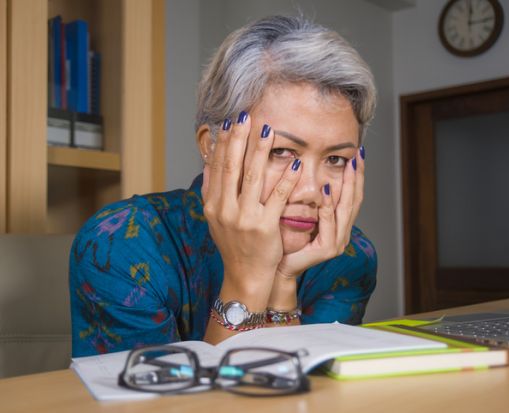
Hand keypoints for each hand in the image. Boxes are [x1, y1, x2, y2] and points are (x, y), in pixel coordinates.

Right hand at [202, 113, 301, 297]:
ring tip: (269, 131)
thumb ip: (212, 191)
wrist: (245, 276)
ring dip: (261, 152)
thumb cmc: (234, 245)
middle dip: (240, 139)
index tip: (231, 122)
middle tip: (247, 116)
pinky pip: (277, 198)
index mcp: (214, 205)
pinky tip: (293, 164)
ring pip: (254, 178)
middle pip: (233, 167)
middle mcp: (226, 210)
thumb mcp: (216, 219)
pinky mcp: (265, 227)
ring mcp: (245, 218)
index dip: (225, 143)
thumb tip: (209, 162)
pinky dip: (285, 180)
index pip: (219, 167)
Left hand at [275, 147, 364, 279]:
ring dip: (347, 186)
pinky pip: (329, 223)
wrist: (277, 266)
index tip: (357, 153)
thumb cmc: (286, 239)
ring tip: (349, 167)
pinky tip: (326, 191)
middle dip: (357, 176)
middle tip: (358, 155)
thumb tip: (309, 167)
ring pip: (345, 209)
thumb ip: (311, 198)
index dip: (356, 175)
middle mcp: (342, 232)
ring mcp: (338, 242)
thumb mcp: (301, 213)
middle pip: (355, 199)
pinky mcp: (328, 249)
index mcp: (338, 224)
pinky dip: (328, 206)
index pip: (352, 195)